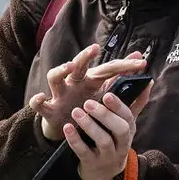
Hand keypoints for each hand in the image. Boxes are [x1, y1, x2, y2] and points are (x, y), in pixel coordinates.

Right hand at [31, 45, 148, 141]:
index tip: (141, 62)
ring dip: (61, 70)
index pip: (108, 69)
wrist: (66, 131)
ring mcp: (60, 95)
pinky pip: (40, 104)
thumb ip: (123, 81)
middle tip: (95, 48)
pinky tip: (40, 97)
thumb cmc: (87, 110)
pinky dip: (37, 100)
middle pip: (79, 65)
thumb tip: (139, 59)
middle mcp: (75, 83)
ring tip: (69, 67)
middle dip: (86, 56)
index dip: (124, 65)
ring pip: (55, 77)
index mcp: (92, 81)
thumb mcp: (106, 97)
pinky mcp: (49, 110)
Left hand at [64, 92, 139, 179]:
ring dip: (89, 126)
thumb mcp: (126, 124)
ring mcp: (107, 156)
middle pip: (119, 129)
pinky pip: (84, 152)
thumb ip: (136, 103)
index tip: (107, 94)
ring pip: (103, 141)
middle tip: (88, 103)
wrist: (104, 174)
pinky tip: (67, 127)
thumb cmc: (114, 141)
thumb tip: (148, 82)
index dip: (118, 106)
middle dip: (105, 115)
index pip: (128, 117)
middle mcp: (121, 144)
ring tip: (76, 112)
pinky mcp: (92, 164)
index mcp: (129, 131)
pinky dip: (75, 140)